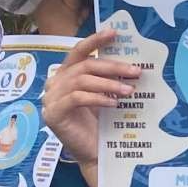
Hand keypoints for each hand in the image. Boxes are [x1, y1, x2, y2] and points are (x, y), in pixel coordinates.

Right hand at [42, 28, 139, 162]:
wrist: (93, 153)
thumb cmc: (100, 123)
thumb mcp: (104, 94)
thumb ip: (108, 77)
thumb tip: (131, 62)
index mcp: (65, 74)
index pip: (79, 51)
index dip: (95, 40)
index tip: (114, 33)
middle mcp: (55, 82)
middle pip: (85, 65)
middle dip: (113, 66)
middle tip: (136, 71)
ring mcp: (51, 98)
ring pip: (82, 81)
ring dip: (109, 84)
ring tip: (129, 90)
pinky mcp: (53, 114)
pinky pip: (77, 98)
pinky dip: (98, 98)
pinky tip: (113, 103)